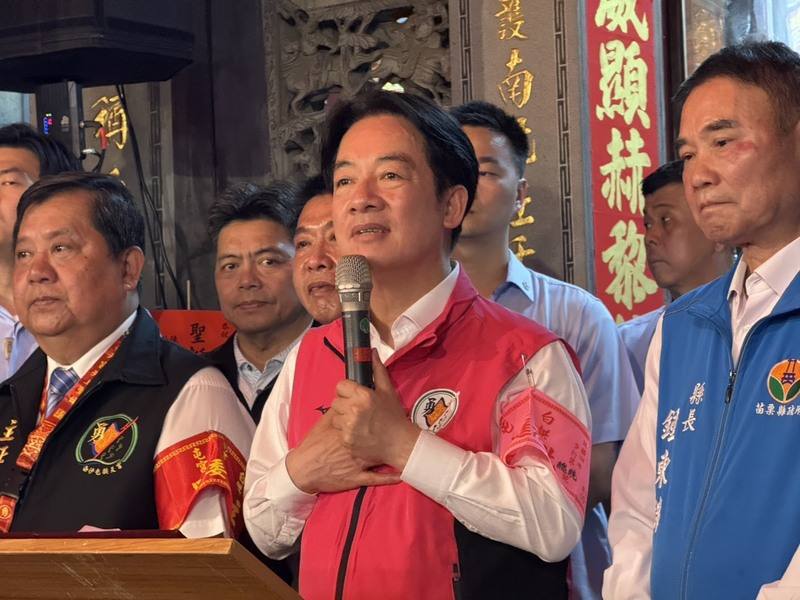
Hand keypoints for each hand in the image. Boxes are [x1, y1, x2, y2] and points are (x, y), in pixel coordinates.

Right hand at [285, 409, 399, 494]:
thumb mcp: (324, 424)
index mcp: (350, 429)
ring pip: (382, 457)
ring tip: (408, 448)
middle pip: (380, 436)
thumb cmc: (313, 444)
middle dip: (390, 431)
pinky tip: (401, 474)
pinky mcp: (358, 477)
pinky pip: (377, 478)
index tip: (390, 410)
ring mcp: (359, 462)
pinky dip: (390, 477)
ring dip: (395, 454)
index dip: (381, 414)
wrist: (303, 469)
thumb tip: (349, 399)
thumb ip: (338, 411)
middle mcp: (358, 445)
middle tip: (401, 427)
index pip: (370, 419)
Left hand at [330, 350, 420, 470]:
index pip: (340, 386)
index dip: (346, 390)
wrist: (400, 443)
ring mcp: (349, 426)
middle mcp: (354, 409)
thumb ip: (377, 370)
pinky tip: (358, 433)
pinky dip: (345, 433)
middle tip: (357, 410)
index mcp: (363, 395)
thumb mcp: (388, 390)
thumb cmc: (394, 416)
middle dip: (344, 405)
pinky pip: (338, 432)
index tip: (353, 396)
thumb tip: (371, 352)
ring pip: (335, 417)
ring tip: (358, 422)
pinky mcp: (347, 440)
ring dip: (343, 419)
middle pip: (335, 402)